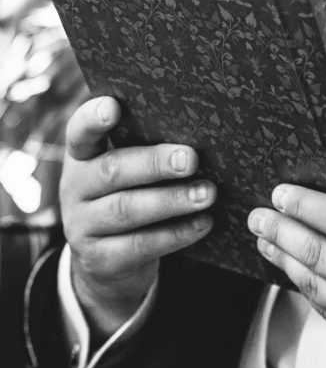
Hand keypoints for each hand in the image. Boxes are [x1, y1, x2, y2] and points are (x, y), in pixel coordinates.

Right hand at [60, 96, 215, 338]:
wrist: (106, 261)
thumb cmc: (129, 194)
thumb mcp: (127, 169)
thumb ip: (147, 147)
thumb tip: (201, 130)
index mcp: (82, 156)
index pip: (79, 132)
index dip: (93, 119)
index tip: (114, 106)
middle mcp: (75, 188)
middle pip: (112, 170)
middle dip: (154, 163)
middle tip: (192, 158)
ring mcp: (83, 225)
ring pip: (127, 209)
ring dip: (171, 200)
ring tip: (207, 193)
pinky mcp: (100, 259)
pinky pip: (139, 245)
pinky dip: (176, 233)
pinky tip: (204, 222)